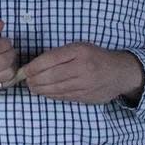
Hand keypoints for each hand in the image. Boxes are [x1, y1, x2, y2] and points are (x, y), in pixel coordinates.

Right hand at [0, 20, 17, 96]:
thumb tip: (1, 23)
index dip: (6, 42)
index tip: (5, 42)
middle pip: (5, 60)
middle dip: (11, 53)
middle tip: (9, 51)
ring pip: (9, 73)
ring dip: (12, 65)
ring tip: (7, 61)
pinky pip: (7, 83)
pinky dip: (8, 76)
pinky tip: (3, 71)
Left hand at [24, 43, 144, 104]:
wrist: (120, 73)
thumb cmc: (95, 57)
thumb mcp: (78, 48)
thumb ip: (59, 55)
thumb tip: (35, 65)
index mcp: (79, 52)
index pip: (50, 59)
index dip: (34, 66)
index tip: (24, 70)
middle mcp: (83, 68)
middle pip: (51, 76)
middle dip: (34, 79)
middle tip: (25, 80)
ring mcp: (85, 84)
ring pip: (56, 89)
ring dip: (40, 89)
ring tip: (32, 86)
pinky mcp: (86, 97)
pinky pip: (63, 96)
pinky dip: (50, 95)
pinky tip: (44, 92)